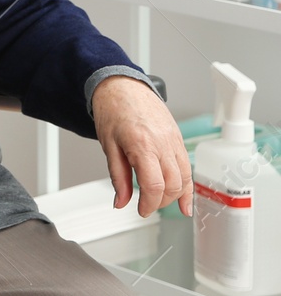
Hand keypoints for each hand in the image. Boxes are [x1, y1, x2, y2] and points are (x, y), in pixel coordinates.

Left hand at [93, 75, 191, 216]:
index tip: (140, 210)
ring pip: (184, 178)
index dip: (149, 203)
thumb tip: (120, 201)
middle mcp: (163, 143)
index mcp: (142, 144)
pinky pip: (188, 167)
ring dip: (174, 196)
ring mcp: (174, 141)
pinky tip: (185, 201)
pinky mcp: (179, 139)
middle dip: (160, 202)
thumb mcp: (107, 144)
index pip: (154, 185)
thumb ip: (117, 176)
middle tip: (146, 206)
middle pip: (172, 185)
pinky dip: (187, 186)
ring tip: (160, 202)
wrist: (122, 85)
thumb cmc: (112, 109)